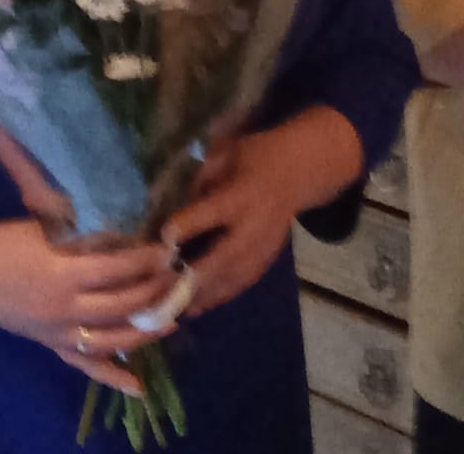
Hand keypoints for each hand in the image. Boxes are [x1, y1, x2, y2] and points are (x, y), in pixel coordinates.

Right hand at [0, 197, 177, 397]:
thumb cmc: (7, 240)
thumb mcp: (49, 225)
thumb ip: (88, 230)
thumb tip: (131, 226)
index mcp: (64, 272)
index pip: (119, 268)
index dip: (147, 259)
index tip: (170, 249)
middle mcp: (65, 307)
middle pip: (121, 305)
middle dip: (154, 291)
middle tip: (178, 277)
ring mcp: (57, 331)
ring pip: (111, 339)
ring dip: (144, 330)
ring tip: (173, 318)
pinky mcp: (51, 343)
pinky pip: (85, 365)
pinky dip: (113, 376)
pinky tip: (139, 387)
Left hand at [161, 128, 306, 317]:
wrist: (301, 171)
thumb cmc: (259, 156)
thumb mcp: (228, 154)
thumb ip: (202, 180)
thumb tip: (180, 206)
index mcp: (243, 194)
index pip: (213, 212)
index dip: (188, 224)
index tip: (163, 236)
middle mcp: (254, 225)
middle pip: (223, 257)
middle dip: (193, 276)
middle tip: (162, 290)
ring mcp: (263, 247)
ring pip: (231, 278)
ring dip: (201, 295)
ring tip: (172, 308)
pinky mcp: (267, 259)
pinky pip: (241, 284)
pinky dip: (218, 297)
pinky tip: (196, 306)